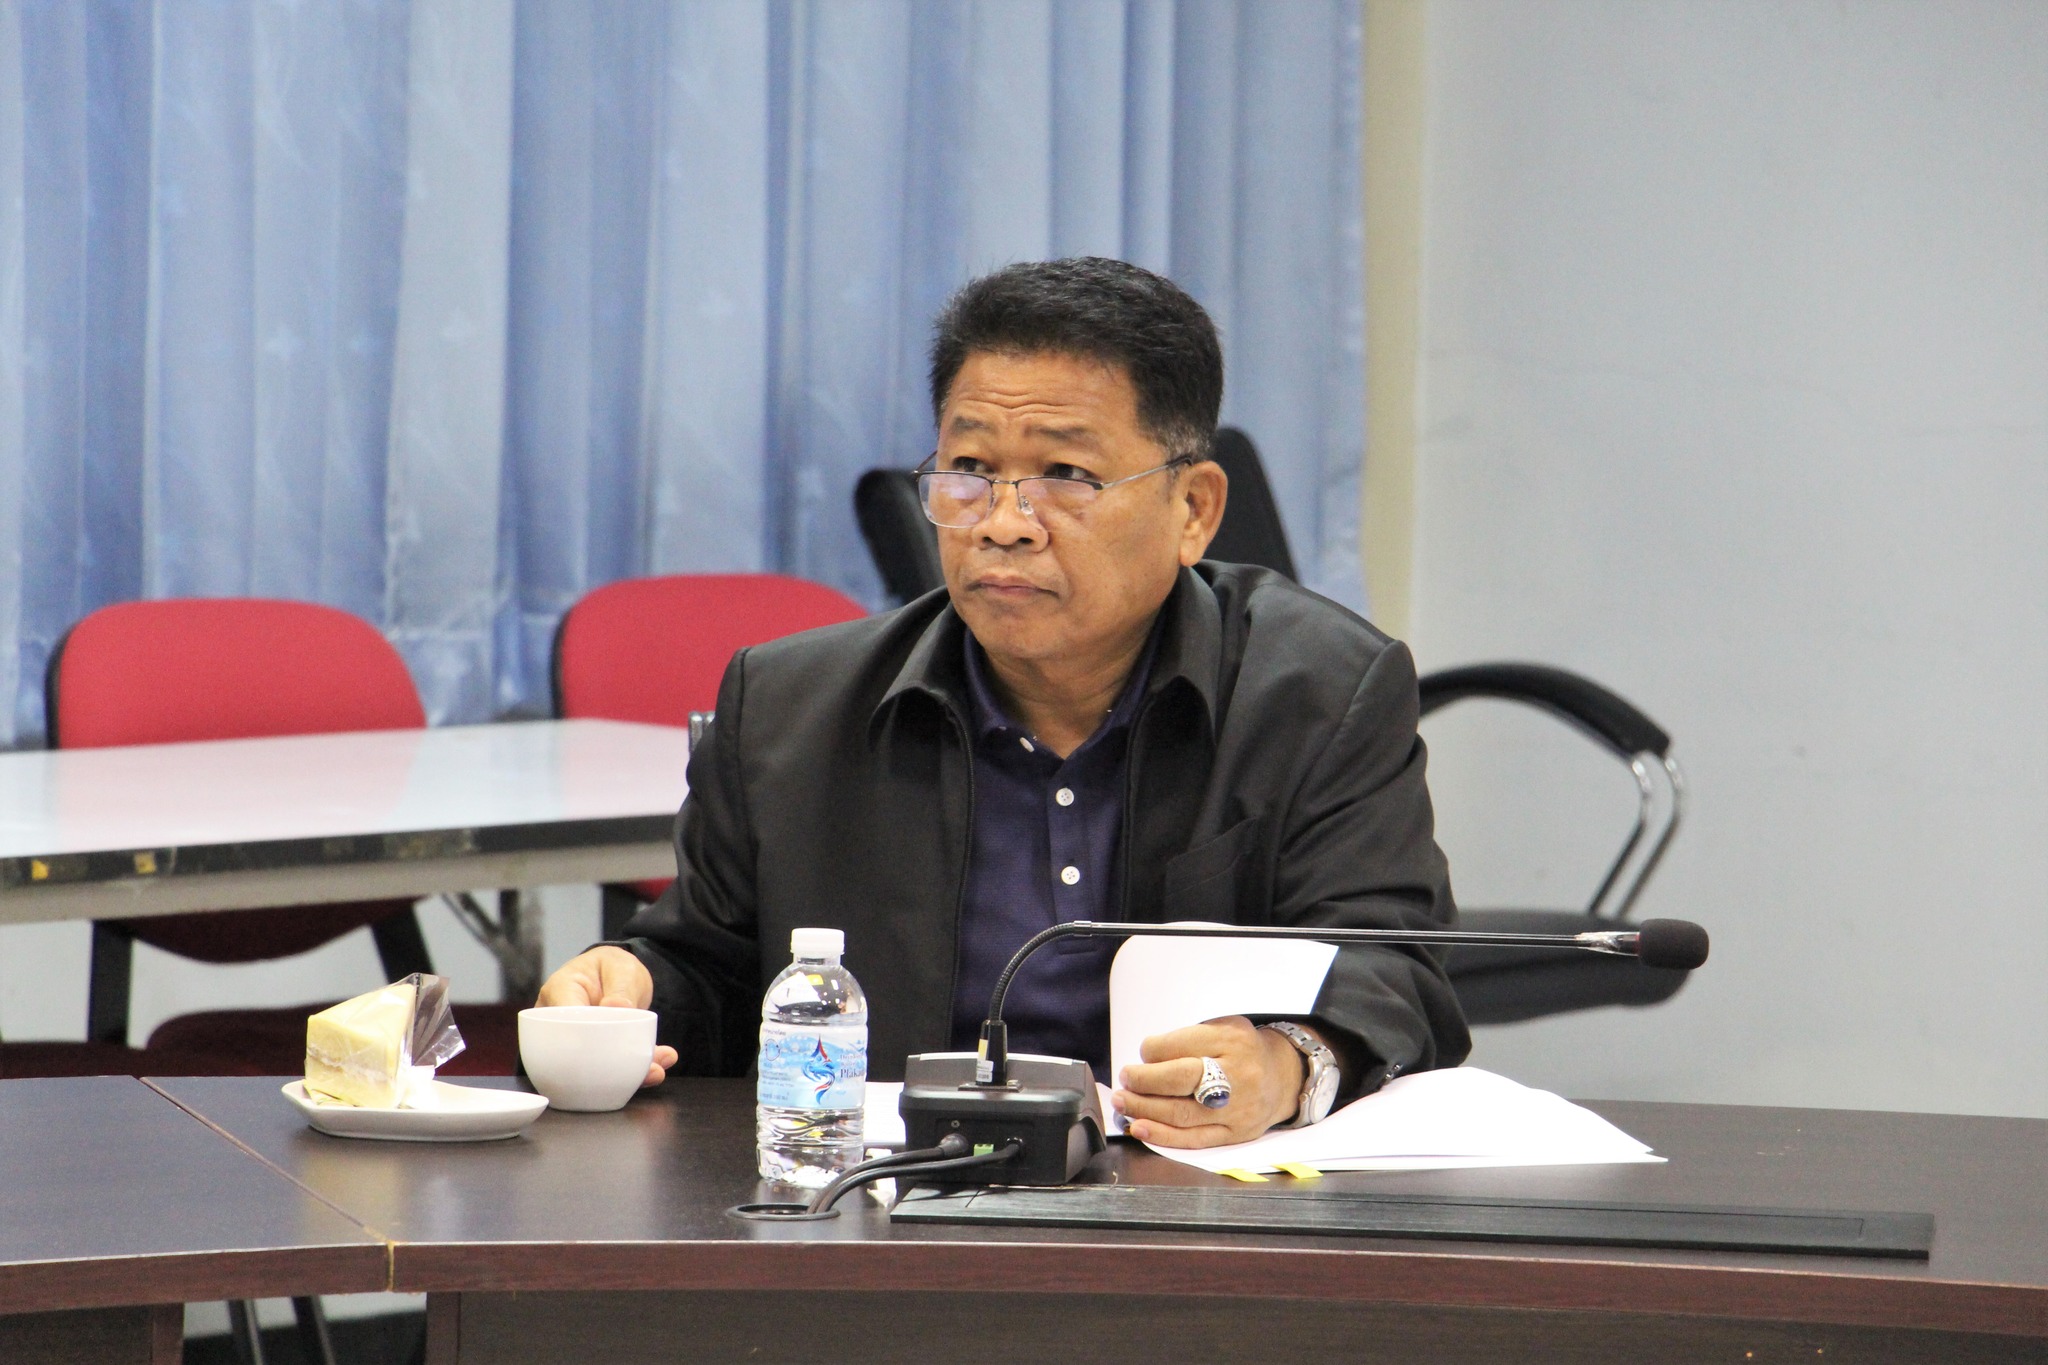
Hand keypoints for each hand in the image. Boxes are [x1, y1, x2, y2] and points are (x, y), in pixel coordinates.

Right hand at [535, 947, 678, 1087]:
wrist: (614, 977)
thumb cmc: (610, 967)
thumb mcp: (621, 968)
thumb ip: (620, 986)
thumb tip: (614, 1007)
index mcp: (559, 992)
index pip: (563, 1020)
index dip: (583, 1040)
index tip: (611, 1049)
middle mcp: (557, 1022)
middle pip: (575, 1051)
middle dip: (609, 1066)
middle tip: (648, 1069)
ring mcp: (572, 1042)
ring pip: (591, 1066)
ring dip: (624, 1074)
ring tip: (655, 1072)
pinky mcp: (590, 1056)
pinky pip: (606, 1068)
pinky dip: (630, 1072)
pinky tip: (655, 1070)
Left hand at [1111, 1015, 1306, 1148]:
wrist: (1282, 1078)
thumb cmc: (1241, 1051)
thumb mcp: (1221, 1028)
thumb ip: (1186, 1040)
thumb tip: (1145, 1061)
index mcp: (1232, 1039)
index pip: (1181, 1045)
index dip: (1152, 1051)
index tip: (1142, 1054)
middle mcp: (1238, 1074)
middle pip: (1180, 1079)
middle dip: (1143, 1081)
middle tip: (1125, 1079)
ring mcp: (1238, 1109)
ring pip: (1181, 1114)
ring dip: (1144, 1109)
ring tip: (1122, 1102)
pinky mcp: (1235, 1134)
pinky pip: (1193, 1139)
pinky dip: (1162, 1135)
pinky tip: (1140, 1127)